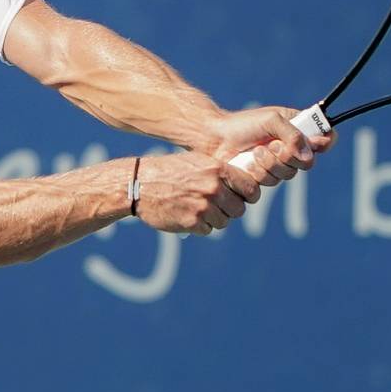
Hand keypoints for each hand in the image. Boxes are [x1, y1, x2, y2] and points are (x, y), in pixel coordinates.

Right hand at [135, 151, 260, 234]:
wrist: (139, 184)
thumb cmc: (169, 171)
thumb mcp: (197, 162)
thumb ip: (219, 173)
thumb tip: (242, 185)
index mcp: (217, 170)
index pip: (251, 188)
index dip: (249, 194)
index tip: (244, 197)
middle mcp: (213, 188)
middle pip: (239, 208)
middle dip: (231, 209)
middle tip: (219, 205)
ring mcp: (203, 207)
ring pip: (224, 221)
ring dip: (215, 218)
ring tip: (199, 208)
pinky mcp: (192, 223)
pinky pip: (208, 230)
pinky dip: (201, 226)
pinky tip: (188, 215)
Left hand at [205, 106, 336, 186]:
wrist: (215, 138)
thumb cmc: (242, 124)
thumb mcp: (271, 120)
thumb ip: (292, 135)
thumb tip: (309, 156)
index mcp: (296, 129)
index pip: (323, 137)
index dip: (323, 142)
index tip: (318, 143)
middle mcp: (290, 148)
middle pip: (307, 163)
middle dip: (288, 156)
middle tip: (272, 145)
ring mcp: (277, 165)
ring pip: (288, 175)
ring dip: (271, 164)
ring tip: (255, 152)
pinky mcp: (263, 178)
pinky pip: (271, 183)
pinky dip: (260, 172)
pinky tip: (248, 163)